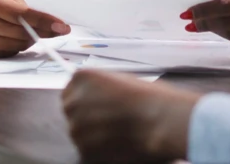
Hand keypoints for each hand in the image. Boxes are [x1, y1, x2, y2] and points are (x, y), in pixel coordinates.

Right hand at [0, 0, 70, 58]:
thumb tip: (50, 12)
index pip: (22, 12)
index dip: (45, 20)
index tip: (63, 25)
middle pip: (21, 31)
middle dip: (43, 31)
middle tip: (57, 29)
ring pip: (17, 44)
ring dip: (29, 38)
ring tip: (29, 29)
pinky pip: (7, 52)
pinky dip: (15, 46)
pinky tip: (10, 36)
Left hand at [63, 70, 196, 161]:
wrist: (158, 121)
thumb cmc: (148, 97)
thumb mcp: (122, 80)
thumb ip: (102, 88)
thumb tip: (99, 98)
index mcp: (81, 78)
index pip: (71, 90)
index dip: (86, 98)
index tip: (97, 103)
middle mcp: (74, 102)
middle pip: (72, 111)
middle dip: (87, 115)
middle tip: (109, 119)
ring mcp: (76, 128)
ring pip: (80, 132)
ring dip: (93, 133)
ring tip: (118, 131)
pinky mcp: (84, 150)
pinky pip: (88, 149)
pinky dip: (100, 149)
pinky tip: (118, 142)